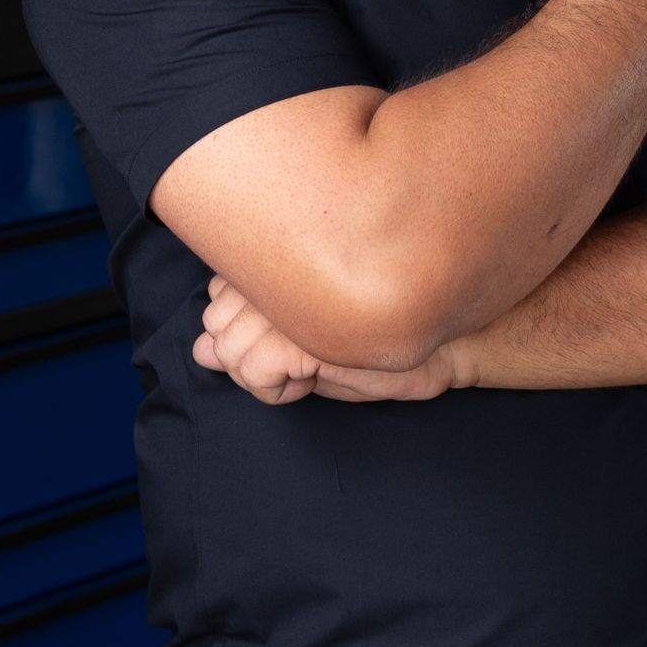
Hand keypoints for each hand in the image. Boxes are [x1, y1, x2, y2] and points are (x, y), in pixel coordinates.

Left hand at [193, 276, 475, 403]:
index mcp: (285, 256)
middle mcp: (286, 265)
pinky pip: (255, 370)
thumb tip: (198, 349)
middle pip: (215, 324)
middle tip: (295, 358)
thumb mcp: (307, 341)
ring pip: (229, 350)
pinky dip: (275, 389)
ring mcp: (295, 296)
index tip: (284, 340)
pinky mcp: (309, 330)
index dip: (239, 332)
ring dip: (262, 376)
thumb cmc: (381, 337)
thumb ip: (250, 340)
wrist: (448, 340)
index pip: (216, 296)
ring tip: (305, 367)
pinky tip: (308, 379)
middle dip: (244, 358)